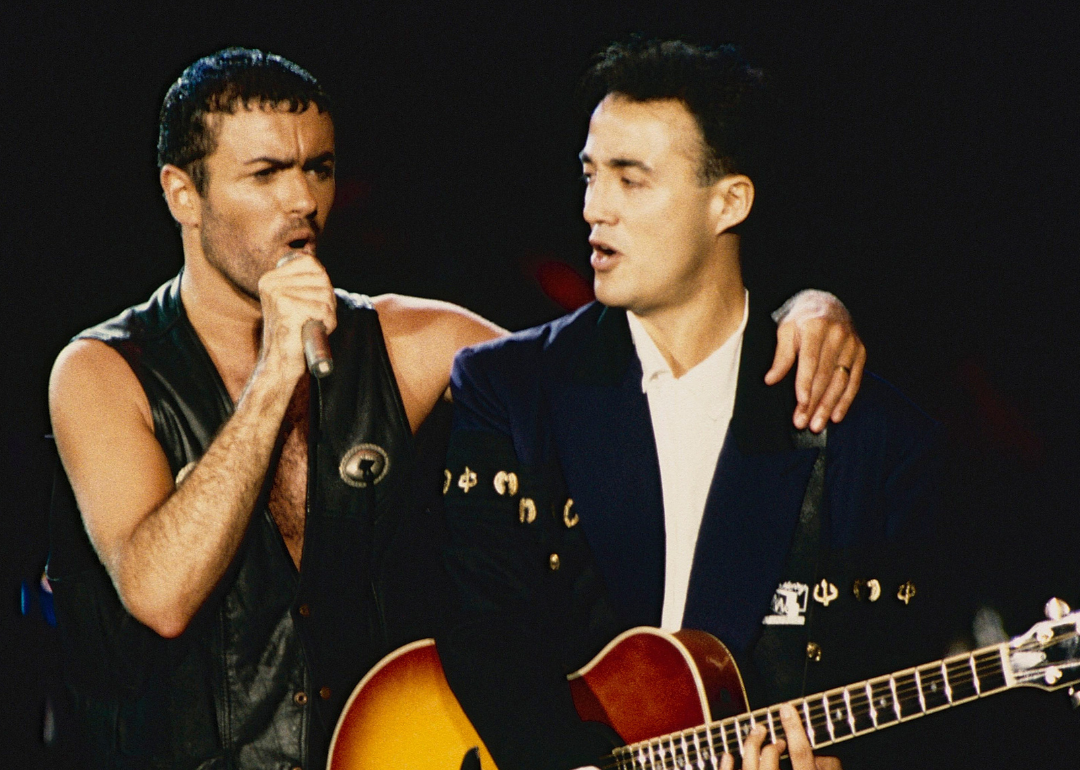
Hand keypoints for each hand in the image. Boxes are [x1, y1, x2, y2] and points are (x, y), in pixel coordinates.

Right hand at [256, 254, 336, 382]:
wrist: (280, 363)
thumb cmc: (294, 333)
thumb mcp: (297, 300)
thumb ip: (306, 281)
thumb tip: (320, 268)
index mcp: (270, 278)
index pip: (311, 262)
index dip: (322, 283)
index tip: (314, 302)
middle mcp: (271, 283)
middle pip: (321, 278)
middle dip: (327, 299)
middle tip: (315, 317)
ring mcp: (277, 294)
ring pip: (325, 294)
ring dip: (328, 313)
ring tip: (313, 325)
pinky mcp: (287, 308)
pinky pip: (323, 309)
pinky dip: (327, 322)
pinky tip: (314, 330)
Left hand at [724, 703, 840, 769]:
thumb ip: (830, 768)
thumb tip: (826, 755)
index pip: (802, 755)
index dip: (794, 728)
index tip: (787, 708)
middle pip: (770, 756)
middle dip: (771, 739)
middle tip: (769, 728)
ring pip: (749, 763)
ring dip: (751, 743)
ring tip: (757, 731)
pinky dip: (726, 765)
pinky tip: (728, 755)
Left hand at [765, 290, 864, 431]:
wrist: (827, 303)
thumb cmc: (801, 319)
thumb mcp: (785, 330)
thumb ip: (781, 356)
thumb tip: (770, 379)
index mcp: (816, 327)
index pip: (810, 361)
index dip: (805, 384)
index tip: (800, 403)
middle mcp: (837, 335)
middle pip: (825, 375)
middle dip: (814, 402)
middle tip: (802, 422)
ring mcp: (852, 345)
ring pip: (840, 381)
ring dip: (829, 406)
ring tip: (817, 424)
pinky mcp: (860, 353)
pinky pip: (854, 381)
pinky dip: (846, 401)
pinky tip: (836, 416)